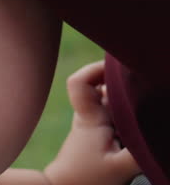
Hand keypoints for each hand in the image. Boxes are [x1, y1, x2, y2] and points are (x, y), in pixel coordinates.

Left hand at [41, 61, 141, 184]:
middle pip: (102, 85)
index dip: (94, 69)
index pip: (80, 82)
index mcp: (90, 117)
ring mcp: (96, 123)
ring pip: (112, 99)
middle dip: (124, 81)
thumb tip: (164, 139)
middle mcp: (91, 115)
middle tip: (147, 82)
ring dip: (129, 98)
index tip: (118, 68)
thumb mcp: (121, 167)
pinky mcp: (103, 133)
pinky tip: (146, 117)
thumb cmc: (89, 180)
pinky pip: (117, 113)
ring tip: (151, 98)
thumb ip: (146, 152)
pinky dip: (130, 112)